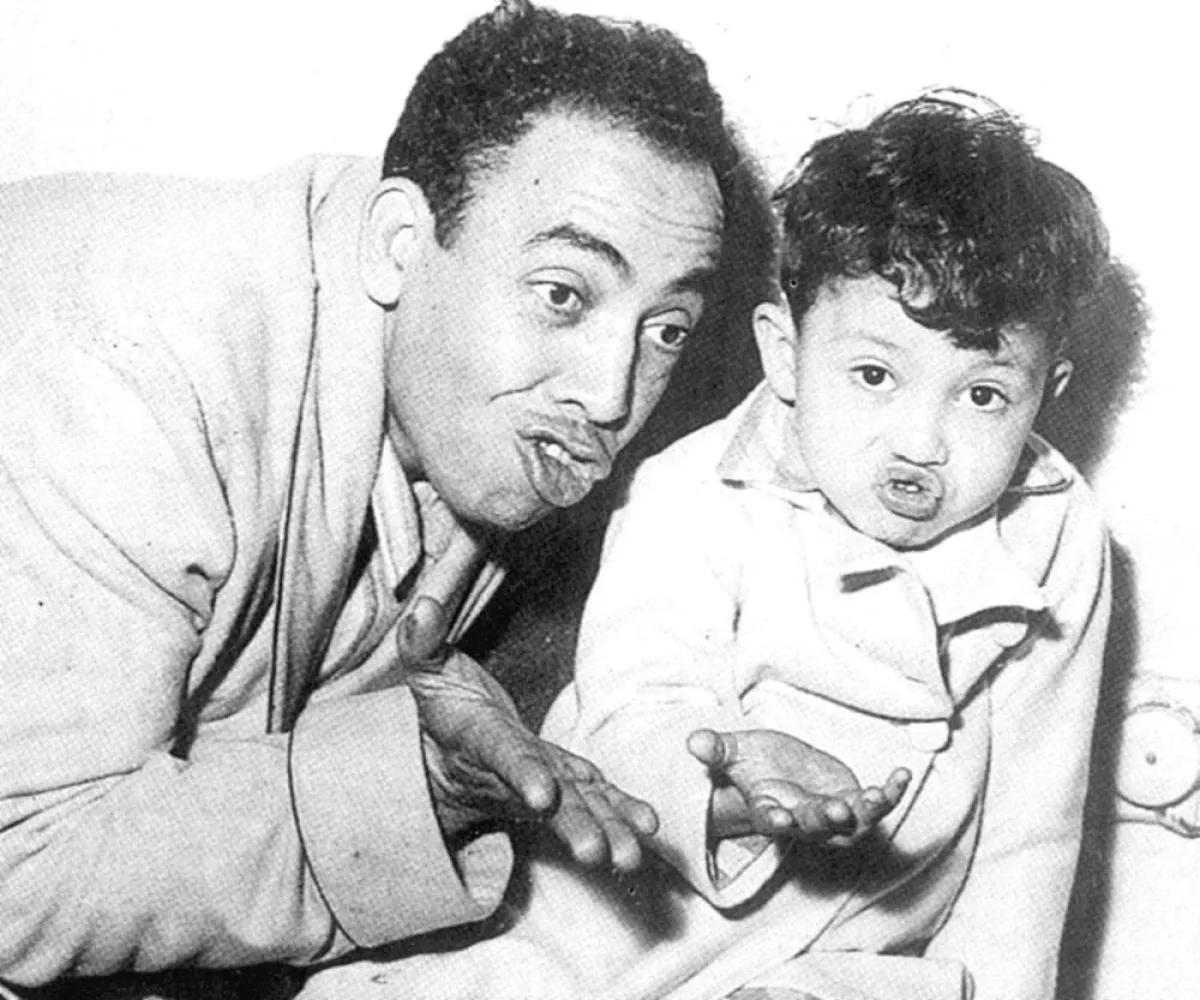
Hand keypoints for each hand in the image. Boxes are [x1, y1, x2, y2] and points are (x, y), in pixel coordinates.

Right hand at [404, 644, 657, 871]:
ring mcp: (544, 783)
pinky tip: (648, 825)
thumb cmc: (442, 706)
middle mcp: (516, 772)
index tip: (541, 796)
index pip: (504, 757)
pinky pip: (596, 799)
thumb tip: (423, 608)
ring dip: (606, 830)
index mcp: (483, 740)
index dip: (523, 774)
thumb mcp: (427, 670)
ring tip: (631, 857)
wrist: (445, 755)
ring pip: (578, 808)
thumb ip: (422, 642)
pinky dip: (621, 810)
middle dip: (572, 826)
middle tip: (596, 853)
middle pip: (547, 802)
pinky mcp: (566, 782)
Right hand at [687, 728, 909, 845]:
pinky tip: (902, 776)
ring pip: (850, 825)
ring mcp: (830, 817)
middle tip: (838, 813)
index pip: (771, 820)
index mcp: (770, 809)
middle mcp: (802, 820)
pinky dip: (890, 794)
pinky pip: (876, 807)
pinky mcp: (854, 806)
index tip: (779, 818)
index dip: (776, 820)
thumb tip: (693, 740)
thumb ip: (717, 749)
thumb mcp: (735, 752)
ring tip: (875, 796)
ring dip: (864, 814)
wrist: (781, 770)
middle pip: (814, 826)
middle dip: (825, 820)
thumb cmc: (755, 763)